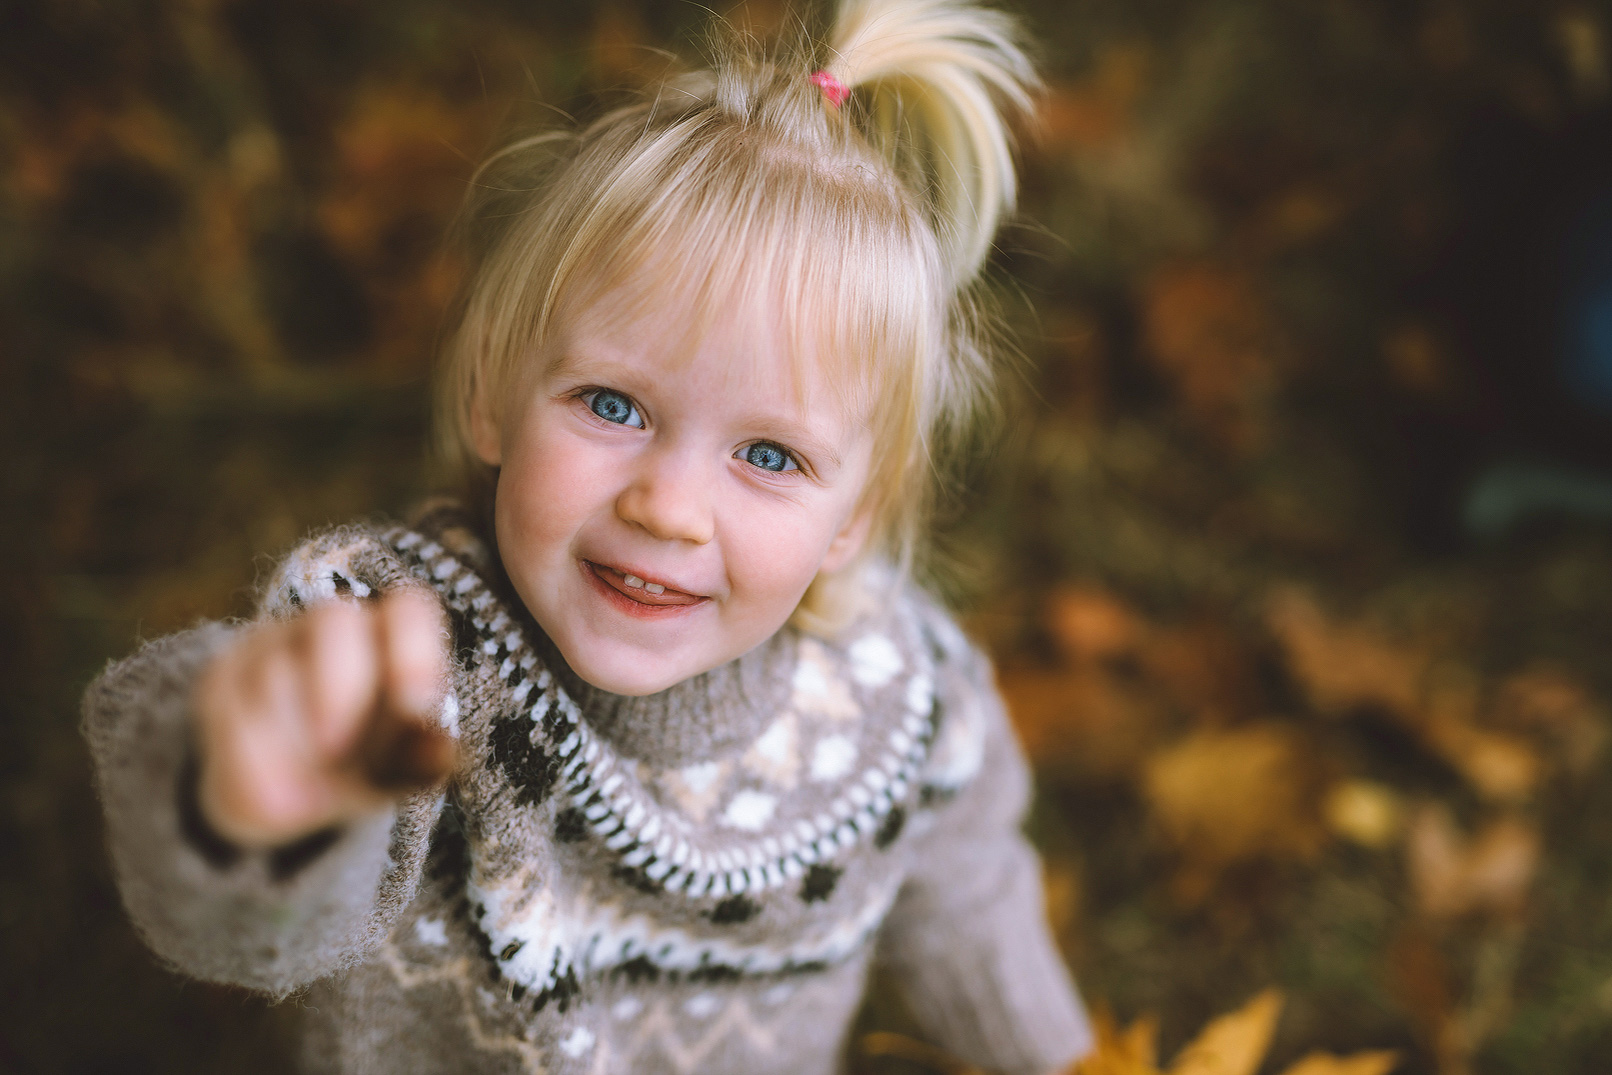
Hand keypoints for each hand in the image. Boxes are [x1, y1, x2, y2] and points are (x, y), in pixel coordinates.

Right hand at [192, 588, 455, 848]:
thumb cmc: (363, 766)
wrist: (284, 796)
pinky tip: (274, 783)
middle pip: (334, 620)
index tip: (417, 703)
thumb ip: (418, 759)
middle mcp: (330, 627)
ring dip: (295, 739)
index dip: (413, 648)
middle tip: (338, 748)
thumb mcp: (397, 769)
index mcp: (390, 637)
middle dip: (338, 686)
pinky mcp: (221, 679)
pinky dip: (255, 761)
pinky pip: (233, 713)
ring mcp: (270, 645)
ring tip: (312, 777)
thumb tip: (441, 757)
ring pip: (276, 671)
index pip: (407, 609)